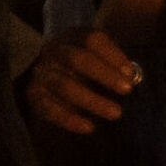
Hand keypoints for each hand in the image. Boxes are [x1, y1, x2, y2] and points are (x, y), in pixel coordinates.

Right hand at [23, 26, 140, 134]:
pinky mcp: (34, 94)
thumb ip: (117, 65)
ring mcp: (42, 73)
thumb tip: (132, 78)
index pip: (92, 40)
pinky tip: (88, 127)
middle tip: (127, 90)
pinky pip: (49, 108)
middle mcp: (54, 51)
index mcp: (73, 38)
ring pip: (64, 85)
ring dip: (92, 100)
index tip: (131, 74)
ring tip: (116, 113)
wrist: (52, 79)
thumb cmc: (87, 67)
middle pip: (77, 59)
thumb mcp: (101, 58)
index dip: (113, 55)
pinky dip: (69, 119)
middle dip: (104, 74)